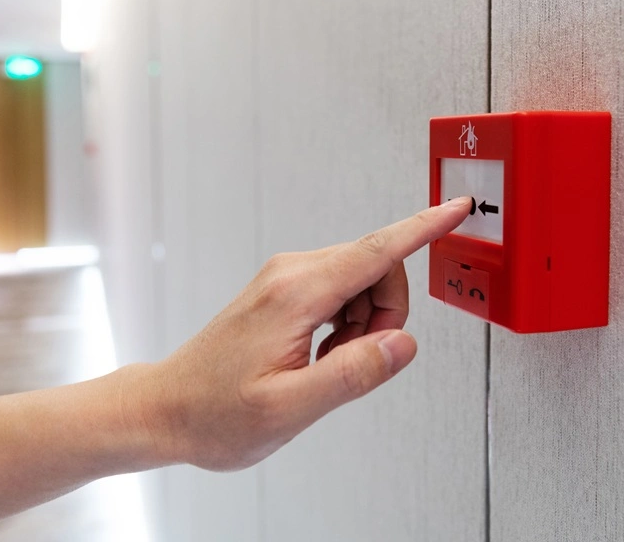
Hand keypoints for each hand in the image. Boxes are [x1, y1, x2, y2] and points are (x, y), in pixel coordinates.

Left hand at [134, 196, 471, 470]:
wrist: (166, 409)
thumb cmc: (214, 413)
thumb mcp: (288, 409)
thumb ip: (351, 374)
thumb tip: (403, 344)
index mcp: (296, 294)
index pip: (377, 250)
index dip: (424, 228)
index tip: (456, 210)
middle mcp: (291, 274)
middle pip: (377, 268)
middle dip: (387, 314)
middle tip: (359, 363)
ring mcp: (286, 280)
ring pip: (362, 282)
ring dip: (366, 325)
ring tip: (330, 368)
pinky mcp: (284, 292)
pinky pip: (341, 293)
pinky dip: (347, 325)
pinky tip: (322, 359)